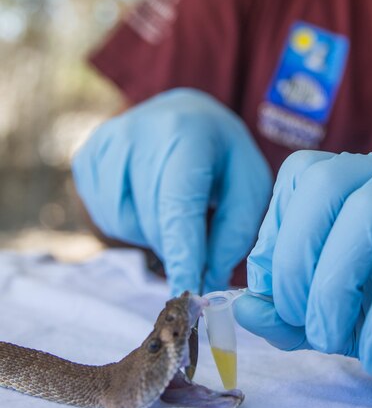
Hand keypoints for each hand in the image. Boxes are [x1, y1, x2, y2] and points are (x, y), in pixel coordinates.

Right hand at [72, 89, 272, 295]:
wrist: (184, 115)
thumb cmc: (222, 156)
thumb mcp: (248, 186)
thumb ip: (233, 235)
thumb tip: (205, 282)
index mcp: (187, 133)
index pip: (179, 205)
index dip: (183, 255)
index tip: (187, 293)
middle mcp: (139, 132)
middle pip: (153, 221)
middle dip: (179, 245)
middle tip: (200, 234)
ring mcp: (106, 144)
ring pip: (125, 225)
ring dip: (154, 234)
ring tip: (174, 206)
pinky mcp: (86, 157)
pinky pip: (104, 219)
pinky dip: (130, 224)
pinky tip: (148, 200)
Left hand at [234, 150, 371, 381]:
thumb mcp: (353, 324)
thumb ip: (299, 314)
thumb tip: (244, 307)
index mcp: (365, 180)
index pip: (299, 177)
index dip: (275, 236)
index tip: (273, 298)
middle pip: (322, 183)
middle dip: (296, 259)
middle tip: (300, 322)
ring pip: (366, 209)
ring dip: (334, 284)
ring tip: (334, 339)